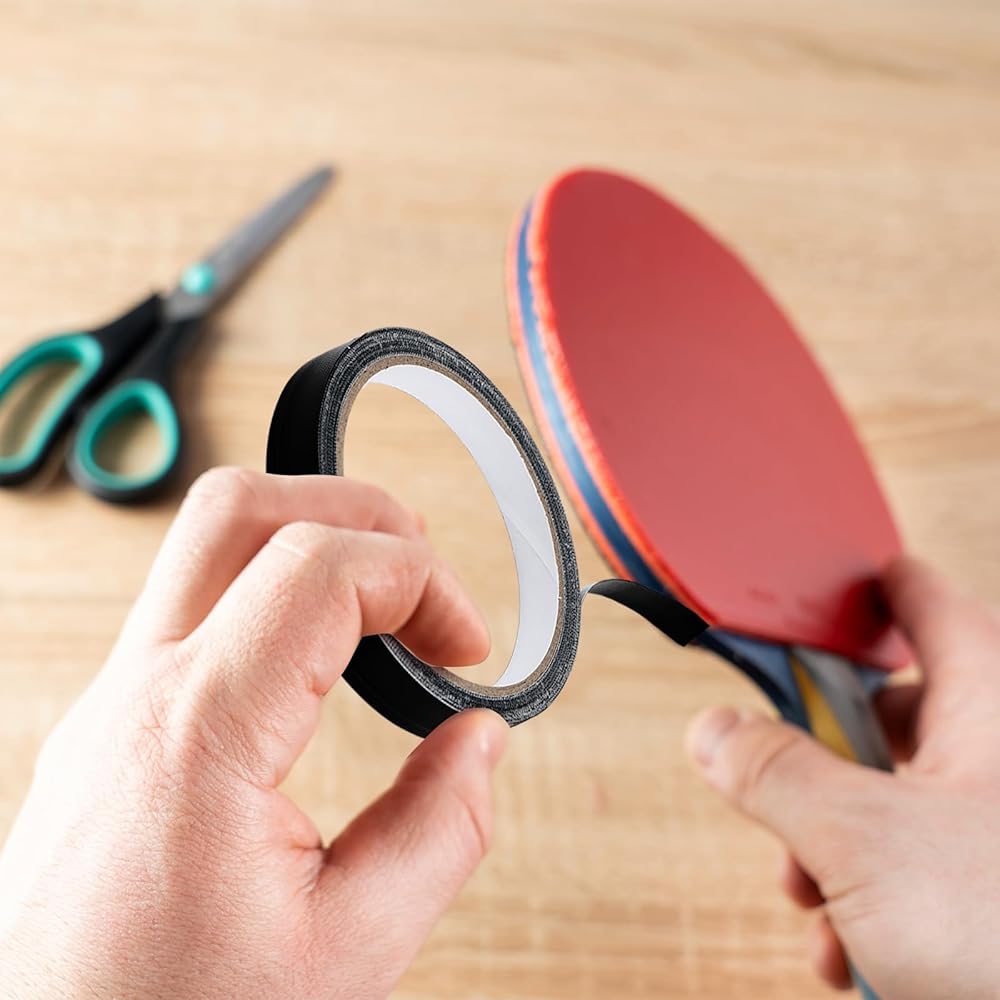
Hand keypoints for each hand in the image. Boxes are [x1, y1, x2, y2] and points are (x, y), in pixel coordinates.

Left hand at [0, 468, 507, 999]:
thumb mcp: (346, 955)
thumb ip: (440, 831)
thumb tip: (480, 739)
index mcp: (197, 735)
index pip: (319, 568)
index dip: (423, 580)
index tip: (470, 644)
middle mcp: (135, 697)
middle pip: (237, 509)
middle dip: (354, 513)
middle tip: (422, 574)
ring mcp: (109, 707)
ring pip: (203, 548)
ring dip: (308, 548)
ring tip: (381, 609)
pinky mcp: (107, 730)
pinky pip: (189, 613)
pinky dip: (270, 604)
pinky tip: (317, 667)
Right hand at [686, 557, 999, 998]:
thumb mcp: (863, 841)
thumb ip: (775, 772)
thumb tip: (714, 729)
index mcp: (988, 704)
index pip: (924, 603)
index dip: (869, 588)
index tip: (826, 587)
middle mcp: (999, 755)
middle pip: (892, 718)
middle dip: (821, 762)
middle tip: (781, 787)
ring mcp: (998, 827)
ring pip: (897, 805)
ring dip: (833, 850)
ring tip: (815, 902)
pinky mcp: (995, 891)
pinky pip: (924, 871)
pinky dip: (872, 901)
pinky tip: (851, 950)